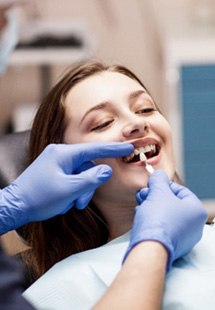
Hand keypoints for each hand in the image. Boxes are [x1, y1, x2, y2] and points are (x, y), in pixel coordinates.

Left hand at [0, 142, 132, 233]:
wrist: (15, 206)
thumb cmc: (39, 197)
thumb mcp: (69, 190)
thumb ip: (91, 179)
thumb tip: (107, 170)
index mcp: (63, 153)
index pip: (94, 149)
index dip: (113, 149)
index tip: (128, 147)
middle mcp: (60, 155)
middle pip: (87, 167)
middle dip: (88, 186)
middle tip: (80, 202)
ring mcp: (57, 163)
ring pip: (81, 175)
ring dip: (80, 192)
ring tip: (71, 204)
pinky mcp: (55, 172)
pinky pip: (73, 179)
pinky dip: (73, 192)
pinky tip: (64, 201)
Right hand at [123, 170, 206, 270]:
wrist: (149, 248)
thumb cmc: (158, 220)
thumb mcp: (158, 192)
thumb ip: (159, 180)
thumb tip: (158, 175)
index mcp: (196, 210)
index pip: (180, 190)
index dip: (163, 185)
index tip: (152, 184)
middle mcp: (194, 225)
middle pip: (172, 203)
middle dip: (155, 196)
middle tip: (143, 194)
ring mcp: (184, 238)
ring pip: (166, 215)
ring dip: (151, 207)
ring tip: (140, 204)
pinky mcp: (172, 246)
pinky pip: (163, 228)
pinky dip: (152, 220)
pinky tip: (142, 216)